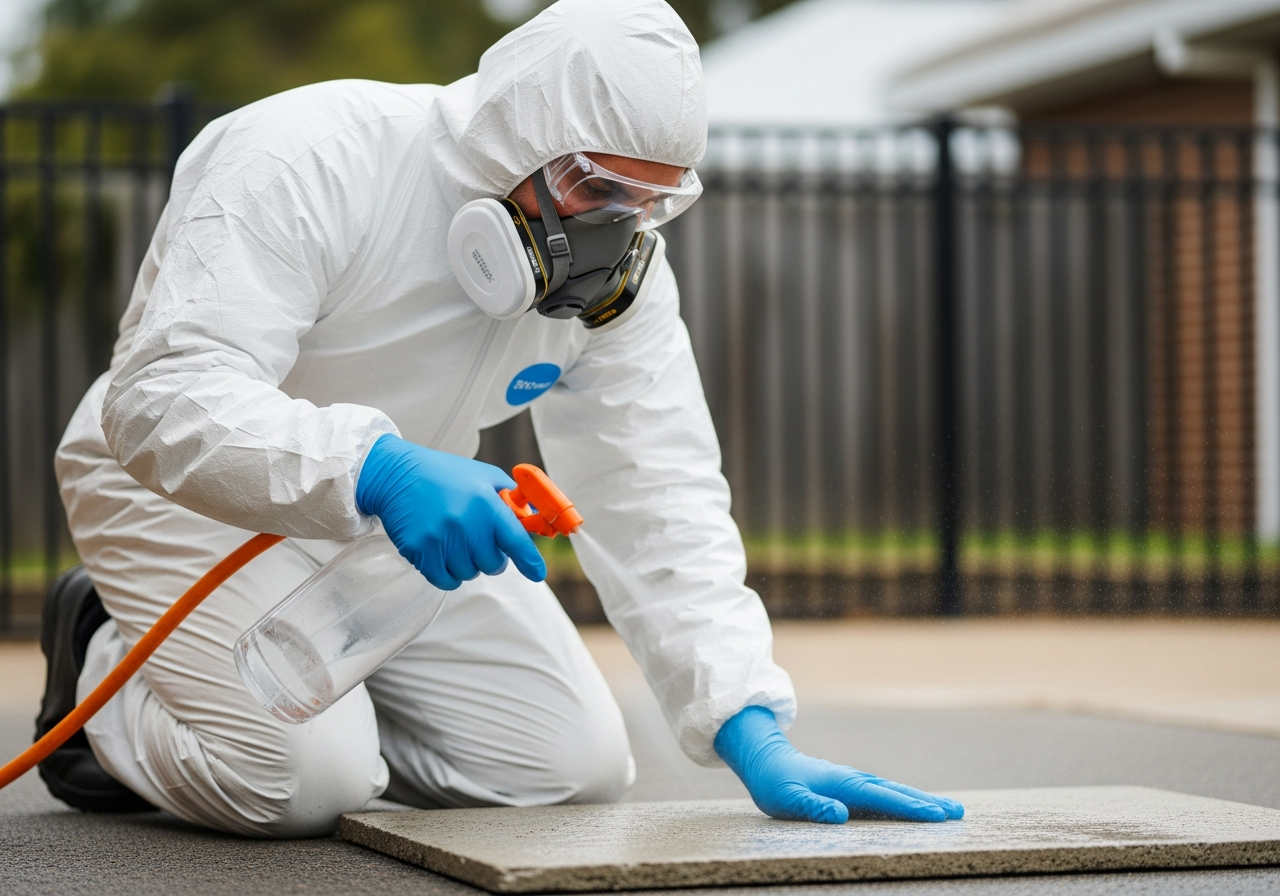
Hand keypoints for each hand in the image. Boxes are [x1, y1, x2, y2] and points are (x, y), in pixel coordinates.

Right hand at [356, 434, 545, 589]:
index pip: (516, 541)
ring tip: (454, 540)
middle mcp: (466, 523)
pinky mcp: (420, 551)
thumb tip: (533, 521)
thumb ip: (511, 499)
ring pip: (469, 574)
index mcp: (486, 503)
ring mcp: (441, 539)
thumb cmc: (445, 474)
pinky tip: (442, 553)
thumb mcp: (484, 476)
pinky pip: (445, 581)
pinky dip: (448, 573)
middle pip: (493, 565)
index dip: (530, 561)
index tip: (538, 573)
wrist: (397, 474)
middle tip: (478, 541)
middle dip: (491, 557)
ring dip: (466, 563)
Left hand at [714, 706, 963, 823]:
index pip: (883, 799)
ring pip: (893, 791)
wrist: (766, 760)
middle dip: (927, 803)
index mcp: (843, 784)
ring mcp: (854, 781)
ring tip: (948, 810)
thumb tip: (840, 815)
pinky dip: (904, 799)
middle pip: (897, 792)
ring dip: (920, 800)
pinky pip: (883, 793)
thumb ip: (812, 806)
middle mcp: (854, 780)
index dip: (911, 808)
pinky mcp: (850, 785)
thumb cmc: (775, 783)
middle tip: (958, 813)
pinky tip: (914, 807)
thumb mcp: (787, 799)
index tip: (937, 816)